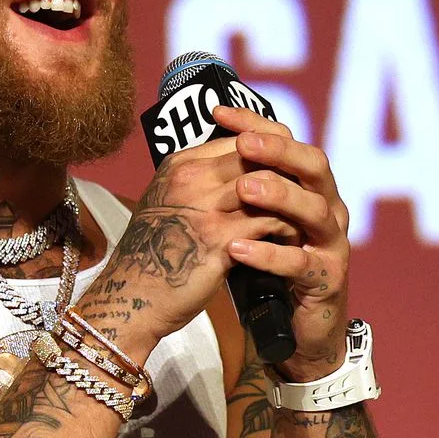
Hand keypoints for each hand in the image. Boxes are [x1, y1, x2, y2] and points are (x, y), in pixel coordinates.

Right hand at [75, 130, 298, 358]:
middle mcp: (190, 179)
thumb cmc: (152, 254)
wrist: (133, 297)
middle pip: (256, 156)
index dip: (269, 152)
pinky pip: (270, 222)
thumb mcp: (167, 205)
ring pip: (269, 185)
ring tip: (304, 215)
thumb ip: (197, 185)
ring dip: (292, 200)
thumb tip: (237, 174)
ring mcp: (205, 208)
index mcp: (178, 166)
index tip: (288, 169)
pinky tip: (295, 240)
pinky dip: (288, 229)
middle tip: (306, 191)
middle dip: (287, 172)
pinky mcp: (220, 240)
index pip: (238, 140)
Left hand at [213, 105, 351, 381]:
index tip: (218, 113)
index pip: (289, 141)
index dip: (256, 125)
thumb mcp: (254, 220)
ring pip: (315, 210)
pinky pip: (300, 263)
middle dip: (278, 152)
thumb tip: (205, 145)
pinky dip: (269, 254)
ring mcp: (332, 244)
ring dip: (278, 196)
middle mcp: (328, 207)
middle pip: (314, 166)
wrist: (295, 329)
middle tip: (243, 146)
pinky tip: (238, 248)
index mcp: (309, 187)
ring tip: (243, 190)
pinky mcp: (327, 281)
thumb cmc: (269, 266)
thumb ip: (242, 186)